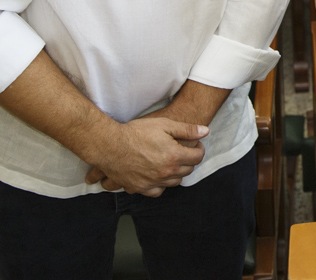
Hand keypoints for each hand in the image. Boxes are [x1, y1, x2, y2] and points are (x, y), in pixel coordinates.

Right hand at [83, 117, 207, 195]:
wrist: (110, 145)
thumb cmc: (136, 132)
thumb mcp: (164, 124)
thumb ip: (187, 129)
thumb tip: (205, 132)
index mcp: (174, 156)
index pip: (197, 157)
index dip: (199, 149)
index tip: (195, 145)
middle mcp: (166, 172)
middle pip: (188, 170)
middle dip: (189, 160)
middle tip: (183, 151)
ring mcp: (153, 182)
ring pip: (174, 182)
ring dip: (177, 173)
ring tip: (171, 162)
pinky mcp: (140, 188)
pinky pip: (157, 192)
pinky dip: (161, 185)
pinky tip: (158, 175)